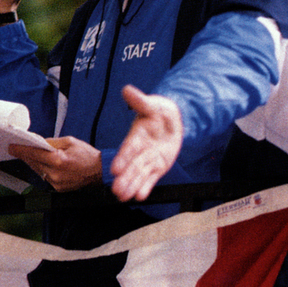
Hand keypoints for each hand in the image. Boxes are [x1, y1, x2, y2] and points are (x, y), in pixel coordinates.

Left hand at [9, 136, 101, 191]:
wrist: (100, 171)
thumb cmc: (88, 155)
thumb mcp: (70, 141)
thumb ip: (52, 142)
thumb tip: (38, 142)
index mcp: (58, 160)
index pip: (33, 153)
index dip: (21, 150)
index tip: (12, 147)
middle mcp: (55, 173)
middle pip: (33, 163)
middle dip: (26, 155)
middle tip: (19, 149)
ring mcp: (56, 182)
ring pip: (38, 171)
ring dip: (34, 162)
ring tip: (32, 155)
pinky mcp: (58, 188)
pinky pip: (45, 177)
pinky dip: (43, 170)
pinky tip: (45, 164)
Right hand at [110, 85, 182, 201]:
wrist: (173, 120)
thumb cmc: (159, 112)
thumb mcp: (152, 105)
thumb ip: (140, 101)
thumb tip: (127, 90)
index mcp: (137, 136)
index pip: (129, 148)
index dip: (122, 158)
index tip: (115, 169)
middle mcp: (140, 150)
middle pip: (132, 166)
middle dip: (125, 178)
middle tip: (116, 190)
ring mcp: (149, 159)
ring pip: (140, 174)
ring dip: (132, 185)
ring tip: (123, 197)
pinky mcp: (158, 166)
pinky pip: (152, 178)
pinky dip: (146, 187)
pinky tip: (140, 196)